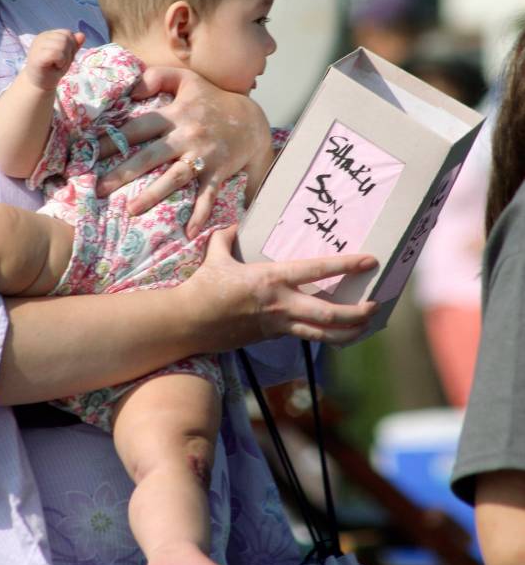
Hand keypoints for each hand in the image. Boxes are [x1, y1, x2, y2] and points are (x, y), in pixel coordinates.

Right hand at [23, 29, 84, 90]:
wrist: (39, 85)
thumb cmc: (52, 70)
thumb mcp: (67, 56)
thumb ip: (74, 45)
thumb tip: (82, 35)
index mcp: (48, 35)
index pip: (67, 33)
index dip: (71, 46)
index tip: (63, 57)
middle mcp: (41, 37)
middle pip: (66, 38)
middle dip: (68, 52)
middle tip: (60, 63)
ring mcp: (38, 46)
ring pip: (62, 44)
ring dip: (65, 58)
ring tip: (57, 65)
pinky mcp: (37, 56)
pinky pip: (56, 53)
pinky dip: (60, 61)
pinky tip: (54, 66)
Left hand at [96, 66, 272, 236]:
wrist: (253, 121)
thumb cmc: (212, 100)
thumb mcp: (186, 80)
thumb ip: (157, 77)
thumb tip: (130, 90)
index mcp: (176, 114)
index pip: (137, 127)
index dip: (112, 139)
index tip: (87, 153)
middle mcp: (187, 136)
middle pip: (150, 156)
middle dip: (123, 173)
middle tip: (97, 189)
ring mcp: (203, 156)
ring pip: (174, 178)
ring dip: (153, 196)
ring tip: (131, 211)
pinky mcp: (218, 173)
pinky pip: (208, 196)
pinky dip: (199, 215)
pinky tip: (187, 233)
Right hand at [183, 228, 378, 347]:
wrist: (189, 323)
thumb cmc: (202, 287)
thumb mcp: (216, 255)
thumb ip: (228, 238)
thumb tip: (234, 226)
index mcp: (271, 279)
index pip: (316, 271)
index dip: (345, 265)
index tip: (369, 260)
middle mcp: (280, 304)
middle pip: (329, 314)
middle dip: (356, 312)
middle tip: (375, 304)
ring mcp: (278, 325)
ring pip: (322, 334)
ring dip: (348, 332)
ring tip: (366, 326)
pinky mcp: (271, 338)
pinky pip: (304, 336)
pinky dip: (323, 335)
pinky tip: (337, 333)